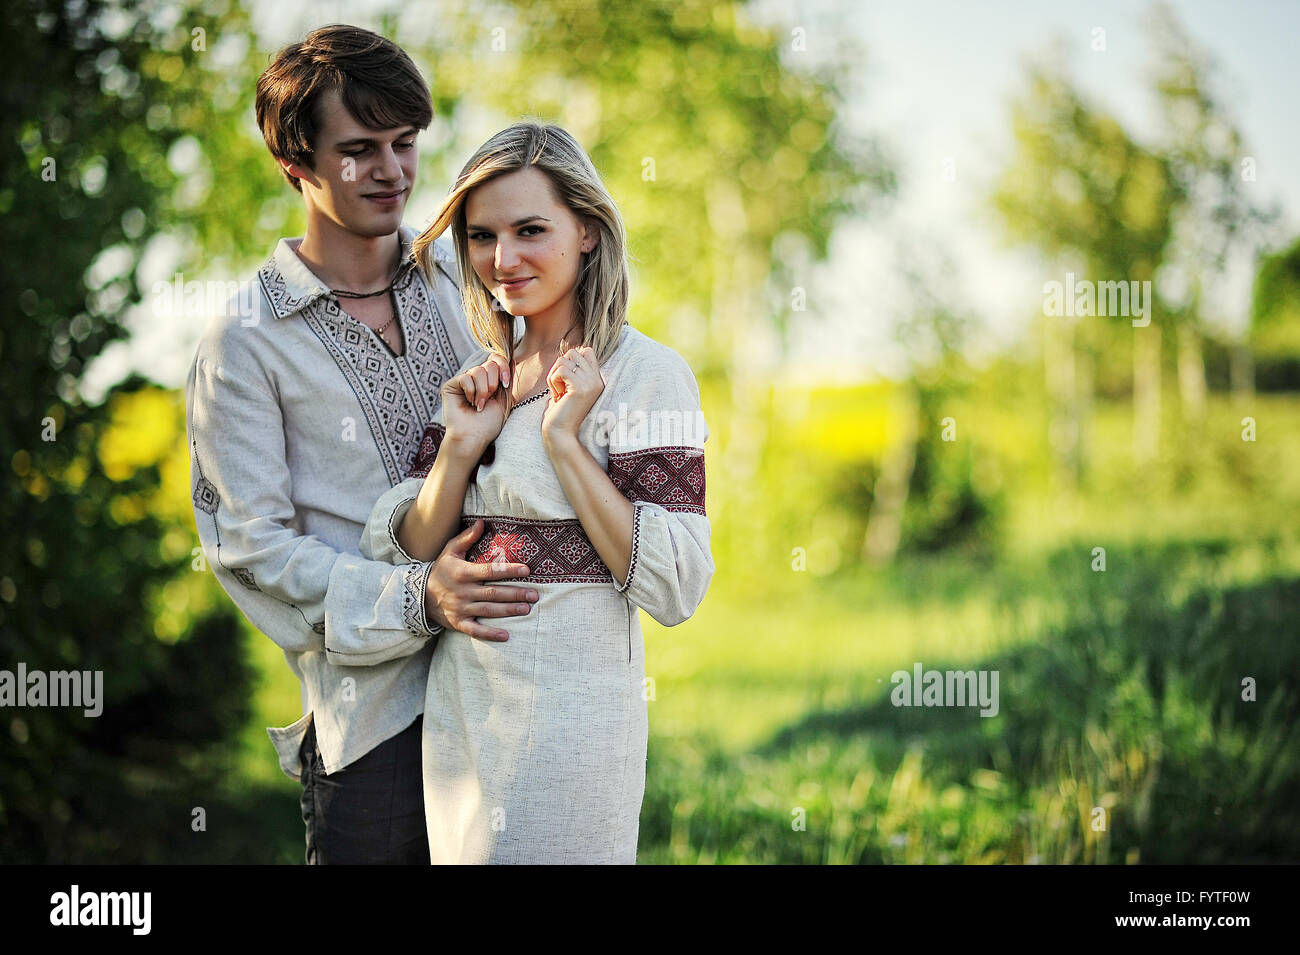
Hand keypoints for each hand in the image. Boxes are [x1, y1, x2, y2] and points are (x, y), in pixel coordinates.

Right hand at [424, 519, 538, 640]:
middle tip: (535, 595)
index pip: (489, 571)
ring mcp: (460, 608)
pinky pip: (475, 630)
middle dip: (515, 594)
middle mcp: (462, 591)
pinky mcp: (458, 622)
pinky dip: (490, 634)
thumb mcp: (450, 551)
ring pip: (488, 610)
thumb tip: (482, 522)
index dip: (508, 570)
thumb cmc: (441, 570)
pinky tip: (506, 636)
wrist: (420, 596)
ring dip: (508, 611)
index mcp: (462, 572)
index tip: (526, 570)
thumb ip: (467, 538)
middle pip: (493, 593)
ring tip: (527, 609)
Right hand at [441, 354, 509, 454]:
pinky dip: (471, 392)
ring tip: (479, 405)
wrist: (474, 437)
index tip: (506, 384)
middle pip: (489, 364)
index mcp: (489, 380)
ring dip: (482, 391)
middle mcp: (476, 378)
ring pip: (478, 370)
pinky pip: (465, 378)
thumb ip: (506, 380)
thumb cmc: (489, 424)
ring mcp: (463, 381)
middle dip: (493, 384)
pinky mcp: (451, 385)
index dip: (503, 367)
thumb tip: (512, 359)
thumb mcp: (504, 400)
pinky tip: (469, 403)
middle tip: (488, 400)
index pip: (497, 359)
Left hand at [541, 345, 603, 448]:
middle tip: (559, 388)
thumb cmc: (560, 413)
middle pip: (573, 352)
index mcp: (597, 380)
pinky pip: (560, 370)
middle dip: (559, 367)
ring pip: (564, 359)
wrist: (561, 435)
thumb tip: (566, 350)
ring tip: (558, 393)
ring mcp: (591, 384)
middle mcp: (597, 381)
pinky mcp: (581, 389)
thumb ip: (571, 371)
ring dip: (554, 375)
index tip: (564, 381)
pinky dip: (553, 381)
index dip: (570, 360)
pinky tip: (557, 396)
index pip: (586, 351)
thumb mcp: (567, 388)